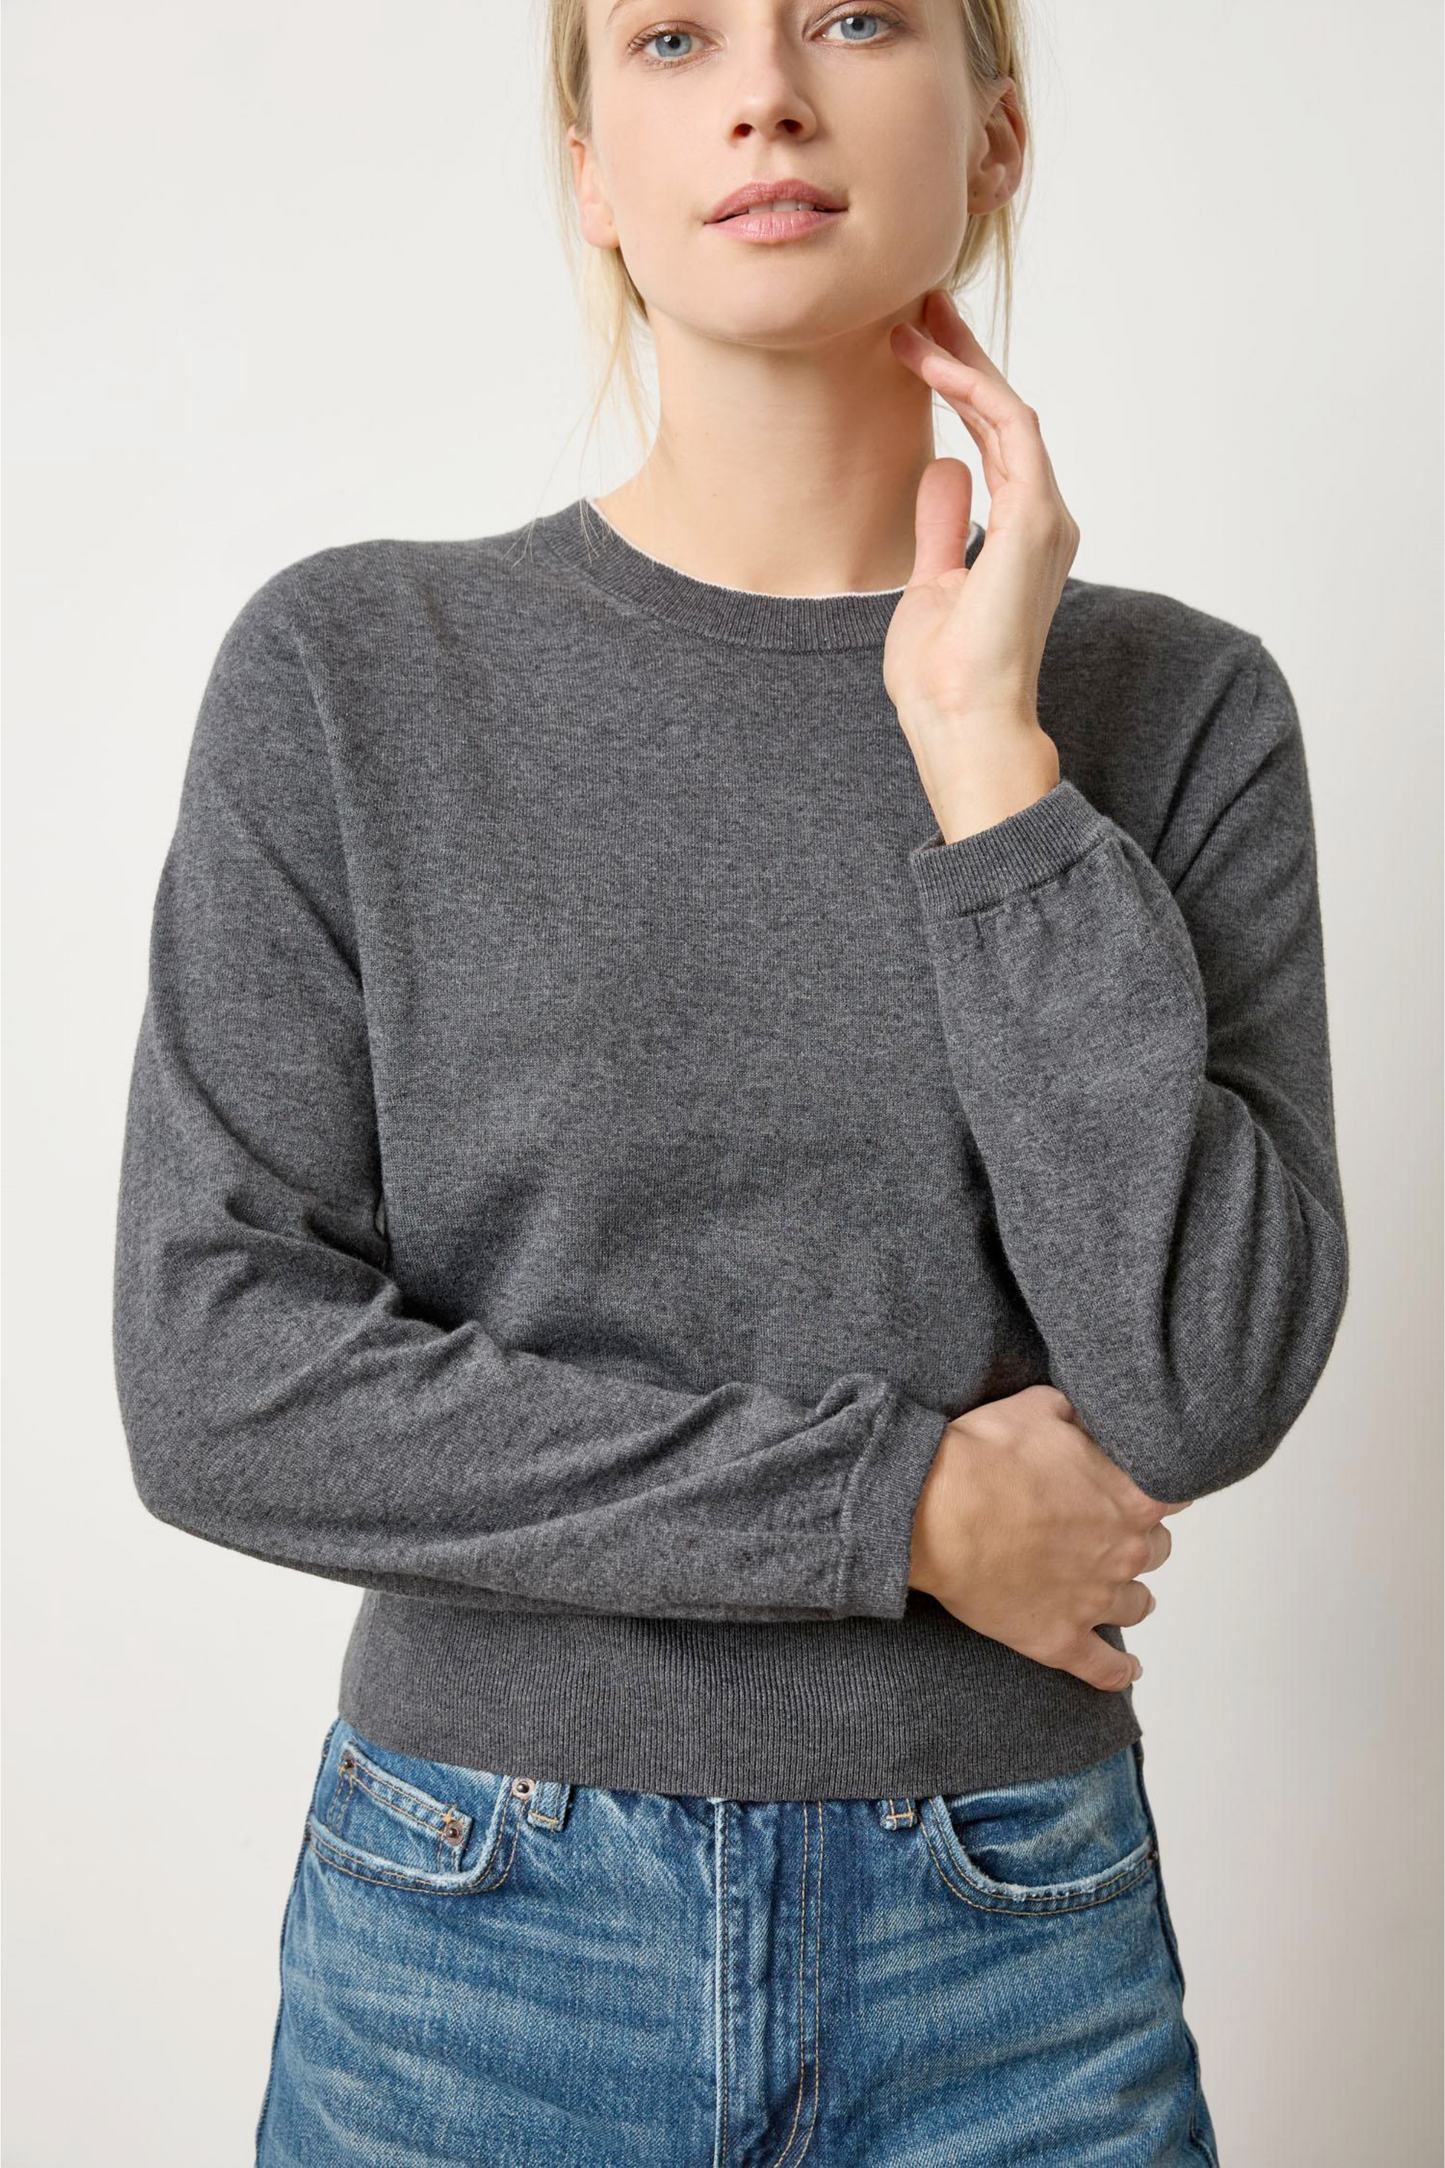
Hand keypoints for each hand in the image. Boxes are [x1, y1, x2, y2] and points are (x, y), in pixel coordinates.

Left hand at [883, 287, 1078, 840]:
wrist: (963, 723)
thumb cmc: (946, 676)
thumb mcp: (931, 583)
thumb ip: (942, 525)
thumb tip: (943, 469)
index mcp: (1022, 533)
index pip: (993, 438)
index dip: (958, 384)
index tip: (915, 344)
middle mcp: (1043, 518)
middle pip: (1006, 413)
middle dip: (963, 353)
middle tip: (920, 302)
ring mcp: (1045, 516)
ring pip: (1010, 411)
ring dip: (963, 359)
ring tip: (915, 318)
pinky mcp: (1037, 518)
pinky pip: (1010, 431)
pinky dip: (973, 390)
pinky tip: (933, 361)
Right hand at [908, 1384, 1194, 1693]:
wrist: (934, 1511)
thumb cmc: (983, 1458)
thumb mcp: (1040, 1407)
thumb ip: (1080, 1416)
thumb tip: (1090, 1419)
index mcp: (1131, 1496)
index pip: (1170, 1496)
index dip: (1146, 1490)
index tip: (1128, 1488)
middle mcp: (1126, 1552)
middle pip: (1156, 1551)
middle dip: (1135, 1540)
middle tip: (1103, 1531)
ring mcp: (1095, 1601)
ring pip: (1136, 1606)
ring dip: (1128, 1596)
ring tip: (1113, 1592)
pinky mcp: (1059, 1639)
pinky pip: (1103, 1669)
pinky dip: (1119, 1672)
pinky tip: (1128, 1670)